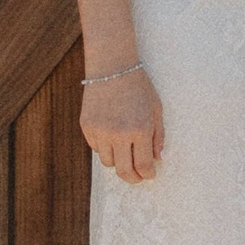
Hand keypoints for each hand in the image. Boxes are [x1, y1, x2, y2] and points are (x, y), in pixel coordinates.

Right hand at [81, 65, 164, 181]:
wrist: (112, 66)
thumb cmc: (138, 86)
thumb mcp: (155, 109)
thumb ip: (158, 136)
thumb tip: (157, 159)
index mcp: (140, 130)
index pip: (143, 165)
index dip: (148, 175)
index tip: (150, 175)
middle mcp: (118, 134)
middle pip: (124, 171)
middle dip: (133, 179)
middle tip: (137, 178)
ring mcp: (100, 131)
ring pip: (108, 162)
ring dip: (118, 161)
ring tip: (125, 152)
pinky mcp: (87, 127)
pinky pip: (96, 148)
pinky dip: (105, 147)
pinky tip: (112, 135)